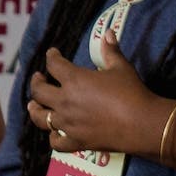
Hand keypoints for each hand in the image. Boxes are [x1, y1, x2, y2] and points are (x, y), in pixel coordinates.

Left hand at [26, 43, 157, 155]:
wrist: (141, 124)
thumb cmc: (131, 93)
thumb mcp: (121, 67)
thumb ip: (111, 51)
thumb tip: (109, 33)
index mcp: (74, 79)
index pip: (54, 64)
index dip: (51, 57)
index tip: (52, 54)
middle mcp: (65, 101)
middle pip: (39, 91)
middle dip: (36, 82)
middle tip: (38, 79)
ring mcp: (68, 123)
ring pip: (41, 118)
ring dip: (35, 109)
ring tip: (34, 105)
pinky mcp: (77, 141)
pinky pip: (56, 142)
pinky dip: (53, 137)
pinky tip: (55, 133)